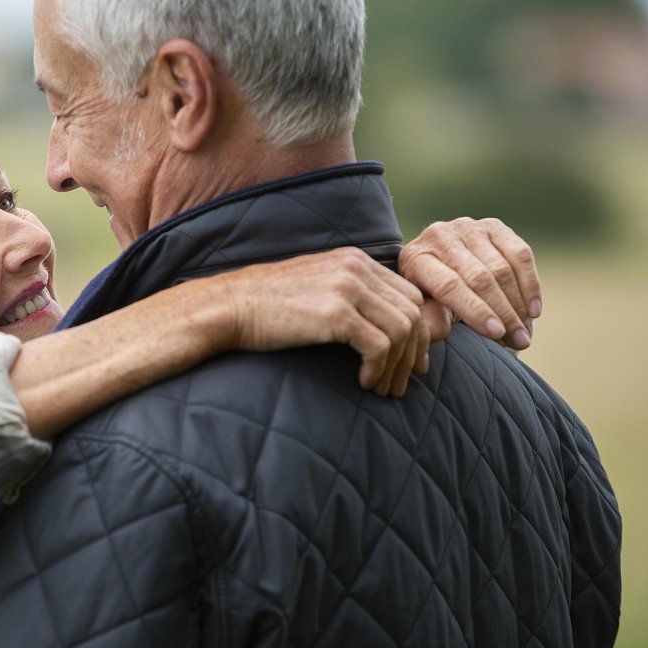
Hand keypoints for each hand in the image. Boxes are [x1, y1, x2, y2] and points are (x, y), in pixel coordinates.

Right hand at [226, 247, 428, 396]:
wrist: (229, 307)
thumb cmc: (266, 306)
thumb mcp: (316, 286)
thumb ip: (350, 295)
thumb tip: (382, 326)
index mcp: (354, 259)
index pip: (410, 294)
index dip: (418, 332)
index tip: (410, 361)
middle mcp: (356, 267)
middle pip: (413, 311)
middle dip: (413, 352)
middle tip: (401, 382)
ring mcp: (347, 288)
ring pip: (402, 330)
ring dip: (396, 366)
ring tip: (382, 388)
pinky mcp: (335, 313)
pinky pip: (379, 346)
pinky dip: (378, 369)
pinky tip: (364, 382)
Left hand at [399, 217, 540, 348]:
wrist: (434, 257)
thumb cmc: (426, 290)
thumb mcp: (421, 305)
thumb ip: (429, 317)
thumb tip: (439, 331)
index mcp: (416, 258)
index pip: (449, 285)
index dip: (475, 310)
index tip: (497, 333)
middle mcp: (441, 236)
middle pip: (479, 277)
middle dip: (503, 312)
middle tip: (519, 340)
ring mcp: (469, 228)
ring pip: (502, 268)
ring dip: (519, 304)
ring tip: (526, 332)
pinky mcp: (493, 226)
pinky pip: (520, 253)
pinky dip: (530, 283)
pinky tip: (534, 310)